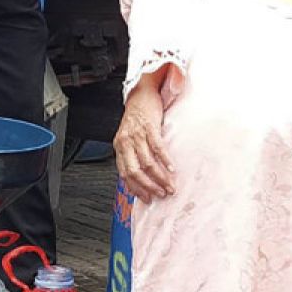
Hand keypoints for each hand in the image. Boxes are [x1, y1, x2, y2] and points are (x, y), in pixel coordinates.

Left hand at [114, 82, 174, 202]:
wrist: (141, 94)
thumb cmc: (137, 116)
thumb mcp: (130, 137)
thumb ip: (133, 154)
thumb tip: (143, 175)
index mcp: (120, 147)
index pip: (125, 175)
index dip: (136, 189)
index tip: (147, 198)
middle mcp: (126, 142)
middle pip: (135, 172)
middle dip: (149, 186)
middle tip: (161, 194)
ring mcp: (137, 135)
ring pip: (147, 162)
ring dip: (160, 177)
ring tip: (170, 185)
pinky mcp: (149, 127)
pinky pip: (157, 148)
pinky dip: (165, 160)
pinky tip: (172, 168)